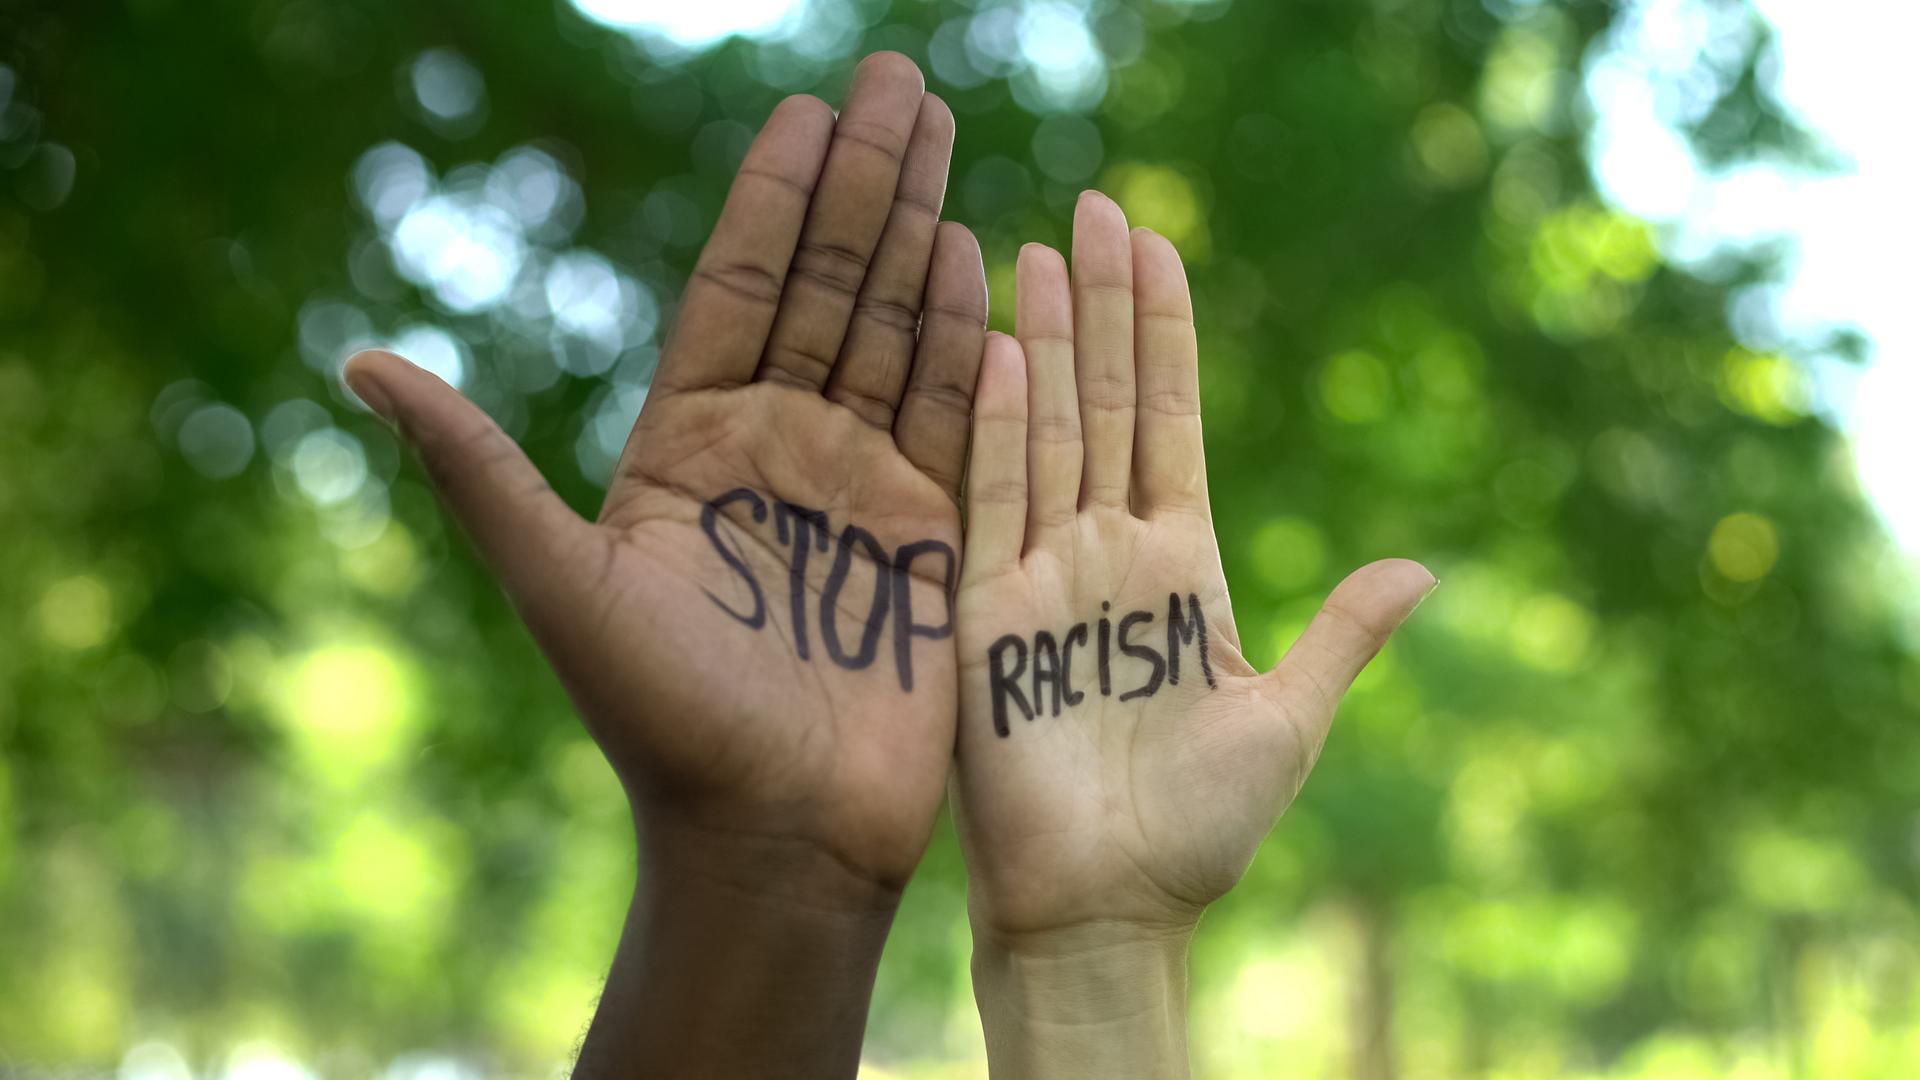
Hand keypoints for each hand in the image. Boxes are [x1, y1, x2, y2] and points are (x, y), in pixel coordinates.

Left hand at [345, 52, 984, 1075]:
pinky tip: (980, 256)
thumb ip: (479, 467)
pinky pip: (955, 413)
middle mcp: (774, 449)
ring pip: (890, 332)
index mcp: (687, 447)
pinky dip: (967, 336)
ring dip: (918, 232)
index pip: (736, 290)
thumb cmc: (660, 724)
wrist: (771, 837)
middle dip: (861, 182)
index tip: (802, 109)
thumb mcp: (558, 583)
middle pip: (823, 288)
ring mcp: (857, 486)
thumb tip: (357, 362)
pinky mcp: (930, 534)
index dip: (770, 199)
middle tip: (897, 80)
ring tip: (941, 135)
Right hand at [950, 192, 1433, 1077]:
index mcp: (1177, 567)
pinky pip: (991, 507)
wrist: (1111, 906)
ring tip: (1040, 248)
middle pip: (1102, 406)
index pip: (1168, 422)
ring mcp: (1040, 578)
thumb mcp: (1291, 718)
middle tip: (1096, 210)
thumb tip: (1426, 568)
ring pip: (1045, 433)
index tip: (1157, 245)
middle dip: (1100, 307)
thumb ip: (1343, 633)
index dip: (1161, 334)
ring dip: (1044, 341)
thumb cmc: (1200, 827)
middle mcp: (1104, 554)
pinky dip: (997, 431)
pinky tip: (1005, 354)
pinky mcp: (984, 619)